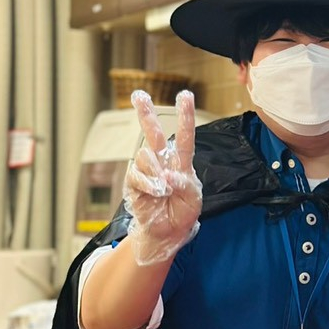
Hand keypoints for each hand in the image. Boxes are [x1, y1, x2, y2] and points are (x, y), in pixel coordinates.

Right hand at [124, 90, 202, 265]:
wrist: (167, 232)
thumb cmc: (183, 213)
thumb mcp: (193, 198)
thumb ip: (184, 183)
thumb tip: (167, 175)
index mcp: (181, 163)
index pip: (184, 136)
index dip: (185, 116)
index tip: (185, 96)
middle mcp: (162, 162)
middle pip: (153, 133)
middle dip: (145, 113)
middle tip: (139, 95)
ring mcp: (147, 171)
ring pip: (145, 156)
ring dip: (155, 172)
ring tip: (164, 190)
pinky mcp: (134, 183)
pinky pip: (137, 175)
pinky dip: (147, 184)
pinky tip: (155, 193)